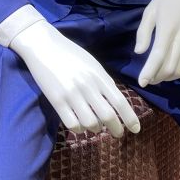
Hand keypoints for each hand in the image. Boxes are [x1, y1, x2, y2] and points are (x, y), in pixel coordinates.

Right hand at [10, 20, 140, 137]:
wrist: (43, 46)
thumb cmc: (69, 54)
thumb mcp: (92, 64)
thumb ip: (104, 81)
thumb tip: (116, 101)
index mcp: (98, 75)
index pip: (119, 101)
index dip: (129, 117)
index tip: (136, 129)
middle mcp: (87, 86)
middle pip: (107, 115)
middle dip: (116, 129)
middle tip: (118, 134)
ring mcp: (71, 94)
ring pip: (90, 123)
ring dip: (96, 129)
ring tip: (96, 127)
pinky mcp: (56, 100)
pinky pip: (72, 124)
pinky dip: (79, 129)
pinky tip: (80, 126)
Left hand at [134, 0, 179, 87]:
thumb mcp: (150, 11)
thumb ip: (143, 32)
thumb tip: (139, 52)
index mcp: (168, 28)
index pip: (158, 56)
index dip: (149, 72)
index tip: (142, 82)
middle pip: (171, 68)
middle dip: (157, 78)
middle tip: (148, 78)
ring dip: (169, 77)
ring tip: (158, 75)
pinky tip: (172, 68)